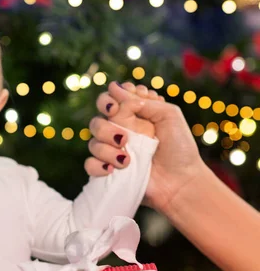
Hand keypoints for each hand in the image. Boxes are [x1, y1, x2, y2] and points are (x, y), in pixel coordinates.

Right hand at [85, 81, 205, 212]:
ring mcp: (112, 152)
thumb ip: (144, 101)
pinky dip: (98, 166)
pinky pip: (90, 164)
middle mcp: (119, 132)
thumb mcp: (169, 115)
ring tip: (127, 159)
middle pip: (96, 121)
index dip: (107, 100)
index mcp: (132, 116)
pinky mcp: (108, 171)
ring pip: (92, 143)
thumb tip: (115, 89)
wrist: (180, 181)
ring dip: (107, 149)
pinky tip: (113, 169)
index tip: (117, 106)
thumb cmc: (179, 148)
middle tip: (123, 137)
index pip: (109, 101)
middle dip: (105, 127)